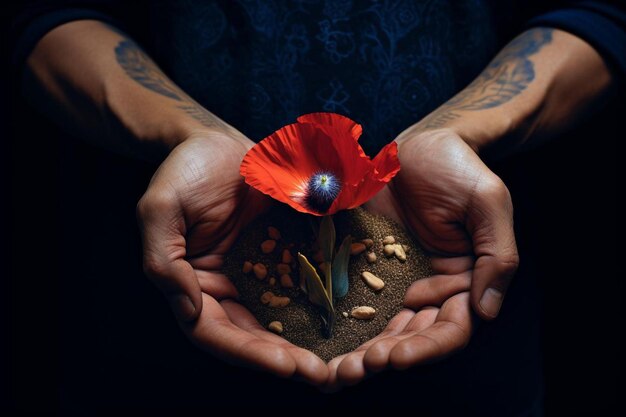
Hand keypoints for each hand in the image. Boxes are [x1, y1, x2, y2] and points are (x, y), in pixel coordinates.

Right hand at [137, 131, 327, 384]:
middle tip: (322, 375)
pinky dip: (321, 303)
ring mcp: (255, 273)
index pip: (215, 332)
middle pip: (253, 335)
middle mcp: (225, 287)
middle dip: (285, 359)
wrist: (216, 141)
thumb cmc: (183, 171)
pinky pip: (302, 283)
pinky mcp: (282, 255)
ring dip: (307, 341)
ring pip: (281, 317)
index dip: (249, 353)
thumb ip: (165, 260)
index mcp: (192, 284)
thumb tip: (188, 309)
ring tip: (340, 361)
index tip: (285, 364)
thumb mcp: (160, 208)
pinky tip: (349, 317)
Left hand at [328, 128, 517, 386]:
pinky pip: (355, 297)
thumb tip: (488, 311)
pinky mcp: (368, 264)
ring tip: (338, 367)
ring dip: (362, 349)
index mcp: (466, 280)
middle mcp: (431, 287)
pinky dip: (343, 320)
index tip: (396, 356)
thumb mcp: (488, 204)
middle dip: (387, 356)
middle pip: (412, 335)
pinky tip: (323, 336)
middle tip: (356, 369)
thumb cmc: (459, 168)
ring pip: (382, 326)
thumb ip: (495, 255)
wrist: (419, 144)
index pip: (451, 328)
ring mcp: (397, 278)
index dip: (427, 348)